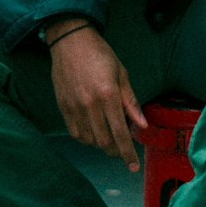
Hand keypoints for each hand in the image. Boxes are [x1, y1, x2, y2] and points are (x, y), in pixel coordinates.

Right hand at [49, 26, 147, 171]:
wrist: (71, 41)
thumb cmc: (100, 54)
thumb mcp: (121, 73)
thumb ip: (131, 102)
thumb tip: (141, 126)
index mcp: (108, 95)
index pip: (120, 133)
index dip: (128, 152)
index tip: (133, 165)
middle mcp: (90, 105)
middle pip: (104, 142)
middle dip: (116, 150)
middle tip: (122, 148)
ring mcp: (75, 107)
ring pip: (90, 140)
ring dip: (101, 144)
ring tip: (109, 136)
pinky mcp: (63, 107)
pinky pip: (75, 133)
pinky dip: (86, 138)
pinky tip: (93, 131)